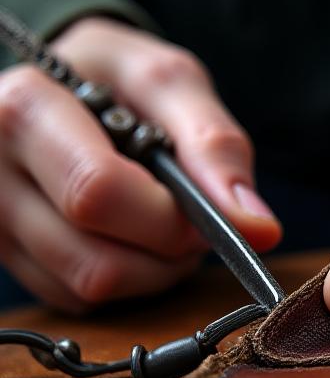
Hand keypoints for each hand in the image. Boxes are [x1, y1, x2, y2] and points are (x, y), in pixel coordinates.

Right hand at [0, 17, 280, 311]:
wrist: (62, 86)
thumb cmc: (117, 78)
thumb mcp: (169, 81)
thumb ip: (214, 144)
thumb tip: (256, 227)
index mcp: (24, 111)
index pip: (97, 193)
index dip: (169, 219)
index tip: (207, 214)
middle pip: (94, 260)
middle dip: (167, 252)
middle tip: (190, 221)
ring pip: (88, 289)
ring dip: (152, 271)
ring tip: (162, 224)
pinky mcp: (7, 256)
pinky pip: (77, 300)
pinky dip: (124, 280)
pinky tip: (129, 238)